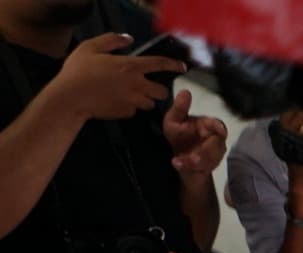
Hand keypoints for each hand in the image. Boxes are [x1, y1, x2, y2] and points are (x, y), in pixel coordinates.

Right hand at [43, 35, 184, 123]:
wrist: (70, 97)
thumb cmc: (78, 70)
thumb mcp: (90, 47)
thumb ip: (111, 40)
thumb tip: (129, 39)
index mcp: (130, 66)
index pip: (160, 64)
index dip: (173, 65)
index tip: (182, 67)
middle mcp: (137, 85)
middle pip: (162, 91)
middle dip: (157, 89)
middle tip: (145, 85)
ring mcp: (134, 101)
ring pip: (150, 103)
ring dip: (144, 99)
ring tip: (128, 93)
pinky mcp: (127, 113)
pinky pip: (135, 111)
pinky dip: (130, 107)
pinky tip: (116, 101)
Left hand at [159, 85, 225, 175]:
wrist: (180, 156)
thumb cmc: (180, 135)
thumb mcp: (174, 120)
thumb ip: (179, 108)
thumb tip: (185, 92)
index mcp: (208, 126)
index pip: (219, 125)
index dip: (219, 128)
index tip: (220, 131)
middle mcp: (215, 141)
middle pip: (216, 147)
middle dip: (205, 153)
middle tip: (193, 157)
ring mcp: (214, 155)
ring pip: (210, 160)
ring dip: (195, 161)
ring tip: (180, 162)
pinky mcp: (208, 167)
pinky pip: (202, 168)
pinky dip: (188, 167)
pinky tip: (177, 163)